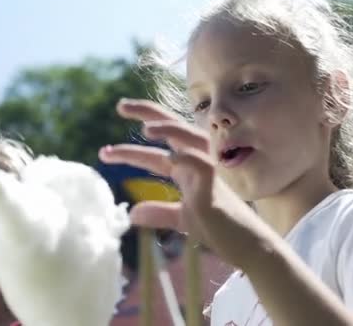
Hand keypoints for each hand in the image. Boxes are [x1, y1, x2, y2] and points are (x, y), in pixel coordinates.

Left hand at [99, 98, 276, 267]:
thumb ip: (160, 213)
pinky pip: (201, 163)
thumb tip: (133, 213)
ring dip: (169, 128)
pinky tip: (170, 157)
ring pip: (190, 138)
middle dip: (148, 113)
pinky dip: (186, 157)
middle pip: (173, 129)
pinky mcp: (216, 186)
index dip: (131, 150)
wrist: (248, 247)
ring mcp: (209, 172)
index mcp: (187, 170)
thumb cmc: (220, 230)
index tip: (105, 151)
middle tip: (120, 104)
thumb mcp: (182, 220)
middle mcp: (197, 164)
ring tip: (146, 129)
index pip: (158, 150)